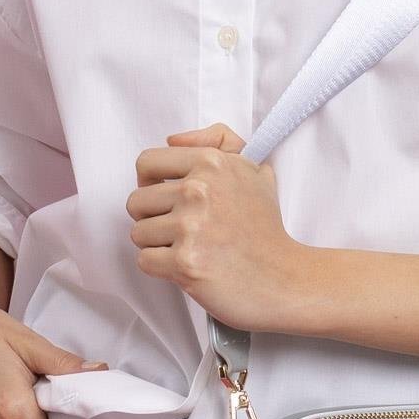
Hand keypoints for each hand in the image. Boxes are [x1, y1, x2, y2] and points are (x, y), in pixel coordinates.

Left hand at [126, 121, 300, 332]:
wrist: (283, 278)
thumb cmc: (265, 228)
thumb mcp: (254, 169)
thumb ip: (219, 140)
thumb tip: (173, 139)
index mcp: (212, 163)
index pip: (147, 163)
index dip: (150, 182)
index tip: (165, 197)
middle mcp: (198, 190)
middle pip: (136, 201)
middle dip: (153, 217)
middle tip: (181, 229)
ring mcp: (190, 227)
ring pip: (137, 232)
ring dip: (157, 245)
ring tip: (188, 248)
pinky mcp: (184, 263)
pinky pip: (144, 260)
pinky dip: (161, 268)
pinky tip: (188, 266)